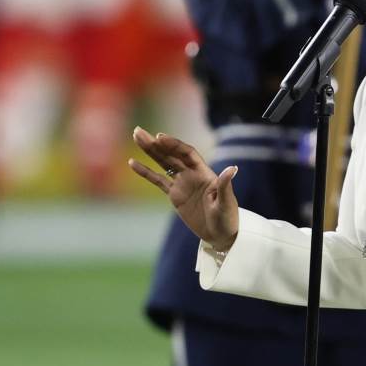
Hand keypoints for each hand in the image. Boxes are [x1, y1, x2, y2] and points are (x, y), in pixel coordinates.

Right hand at [128, 127, 238, 250]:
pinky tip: (133, 162)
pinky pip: (158, 180)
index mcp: (204, 173)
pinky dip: (146, 172)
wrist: (221, 234)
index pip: (187, 154)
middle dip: (156, 143)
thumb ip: (225, 185)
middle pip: (171, 154)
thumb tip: (233, 168)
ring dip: (150, 151)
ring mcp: (182, 183)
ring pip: (163, 163)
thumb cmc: (228, 218)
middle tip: (138, 131)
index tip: (160, 138)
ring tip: (136, 136)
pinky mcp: (174, 195)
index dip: (174, 145)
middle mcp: (192, 174)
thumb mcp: (226, 202)